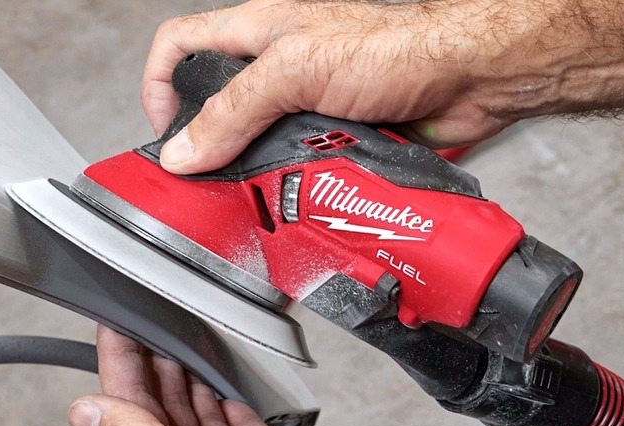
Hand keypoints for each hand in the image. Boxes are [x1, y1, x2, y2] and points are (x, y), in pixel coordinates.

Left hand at [67, 325, 275, 425]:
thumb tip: (84, 410)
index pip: (127, 391)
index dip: (121, 350)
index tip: (116, 316)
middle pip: (165, 394)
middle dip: (163, 352)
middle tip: (156, 314)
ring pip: (201, 409)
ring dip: (198, 374)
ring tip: (192, 342)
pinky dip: (237, 406)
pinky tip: (232, 391)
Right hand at [143, 0, 512, 173]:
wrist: (464, 79)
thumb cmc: (397, 47)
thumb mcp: (297, 69)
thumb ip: (235, 108)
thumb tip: (185, 149)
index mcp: (257, 33)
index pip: (179, 46)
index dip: (159, 85)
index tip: (168, 133)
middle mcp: (276, 68)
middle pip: (215, 106)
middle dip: (209, 144)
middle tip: (211, 178)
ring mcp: (304, 104)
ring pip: (256, 144)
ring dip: (255, 170)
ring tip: (260, 191)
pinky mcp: (331, 136)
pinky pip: (295, 165)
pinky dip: (292, 183)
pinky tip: (297, 193)